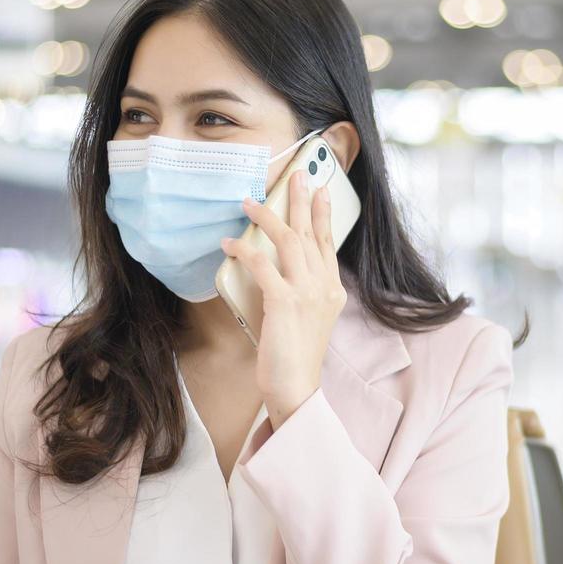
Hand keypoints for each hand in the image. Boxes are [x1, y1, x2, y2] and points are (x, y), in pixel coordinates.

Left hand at [221, 171, 344, 429]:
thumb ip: (302, 292)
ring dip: (267, 217)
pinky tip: (230, 243)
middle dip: (301, 201)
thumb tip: (277, 268)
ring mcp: (306, 293)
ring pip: (289, 240)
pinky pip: (263, 264)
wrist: (296, 387)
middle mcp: (324, 287)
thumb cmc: (296, 357)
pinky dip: (245, 250)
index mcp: (332, 290)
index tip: (320, 190)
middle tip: (294, 176)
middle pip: (311, 233)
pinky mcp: (284, 303)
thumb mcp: (308, 319)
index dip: (323, 214)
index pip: (328, 243)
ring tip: (249, 202)